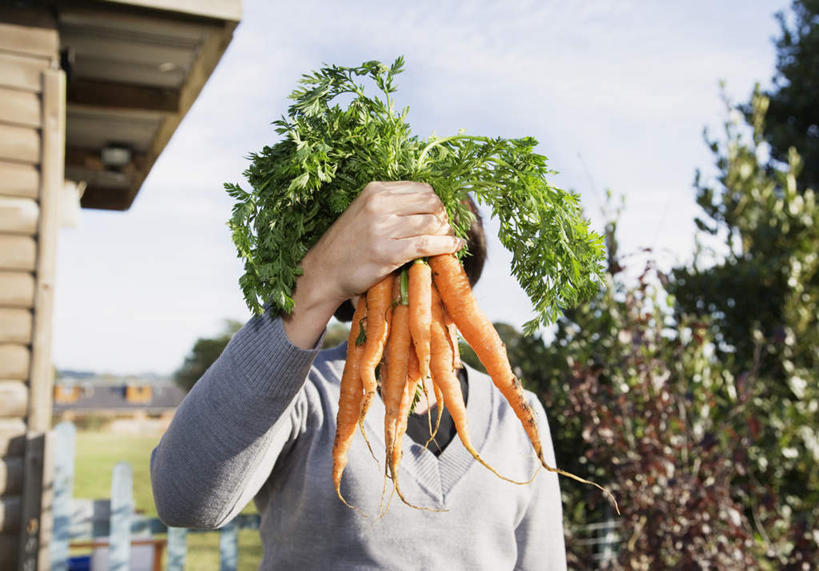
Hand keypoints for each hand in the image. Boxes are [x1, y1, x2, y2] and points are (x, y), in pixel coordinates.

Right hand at [283, 181, 462, 347]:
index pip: (422, 188)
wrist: (324, 272)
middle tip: (444, 229)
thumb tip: (431, 205)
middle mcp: (379, 205)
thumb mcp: (364, 212)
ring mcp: (383, 229)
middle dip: (443, 216)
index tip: (438, 216)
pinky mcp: (388, 253)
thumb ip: (391, 205)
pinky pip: (428, 245)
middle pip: (431, 203)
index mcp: (375, 190)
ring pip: (432, 223)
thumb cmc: (347, 244)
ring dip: (446, 232)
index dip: (436, 203)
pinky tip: (454, 248)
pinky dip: (446, 246)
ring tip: (447, 240)